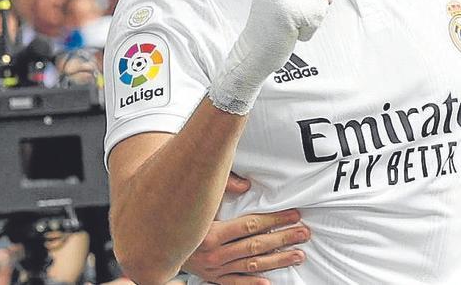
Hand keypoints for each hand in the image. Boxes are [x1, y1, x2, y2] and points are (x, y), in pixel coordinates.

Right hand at [182, 174, 308, 283]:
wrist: (156, 246)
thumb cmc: (179, 218)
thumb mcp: (197, 201)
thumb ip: (220, 188)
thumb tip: (246, 185)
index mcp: (211, 234)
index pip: (251, 226)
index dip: (275, 220)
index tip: (294, 214)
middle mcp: (215, 254)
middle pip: (256, 246)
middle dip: (283, 239)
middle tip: (304, 233)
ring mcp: (215, 269)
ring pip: (252, 266)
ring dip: (277, 261)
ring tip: (298, 255)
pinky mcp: (213, 278)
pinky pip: (235, 284)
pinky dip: (252, 284)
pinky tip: (270, 282)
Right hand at [208, 0, 329, 114]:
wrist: (254, 49)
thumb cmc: (271, 22)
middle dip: (313, 3)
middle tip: (288, 12)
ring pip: (322, 1)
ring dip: (312, 17)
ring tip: (289, 21)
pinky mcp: (292, 10)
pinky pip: (319, 18)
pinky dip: (309, 29)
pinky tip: (289, 30)